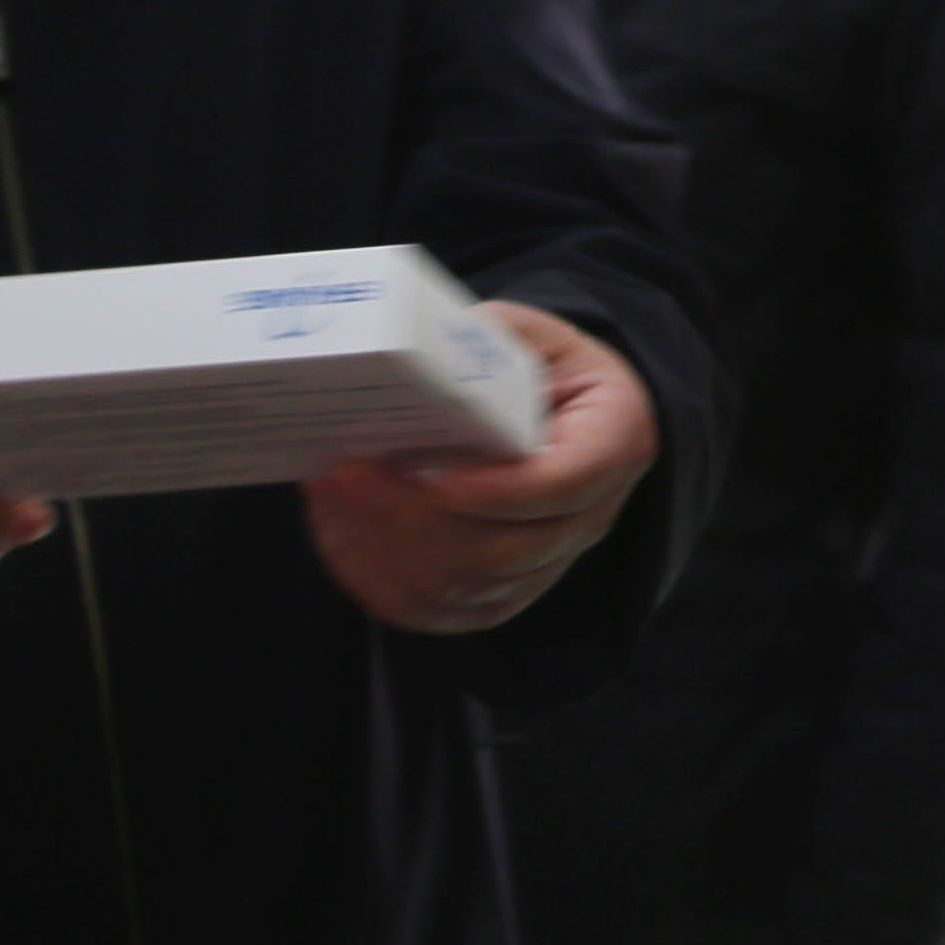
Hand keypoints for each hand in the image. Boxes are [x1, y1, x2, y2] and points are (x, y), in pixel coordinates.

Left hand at [302, 300, 653, 637]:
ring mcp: (545, 565)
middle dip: (411, 517)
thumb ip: (491, 339)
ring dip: (384, 547)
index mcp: (614, 441)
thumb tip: (419, 348)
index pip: (561, 484)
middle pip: (502, 550)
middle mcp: (588, 517)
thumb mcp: (533, 334)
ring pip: (461, 586)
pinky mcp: (500, 595)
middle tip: (344, 473)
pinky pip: (435, 610)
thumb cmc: (544, 369)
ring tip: (330, 493)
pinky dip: (379, 578)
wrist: (556, 415)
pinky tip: (339, 531)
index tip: (423, 472)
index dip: (492, 490)